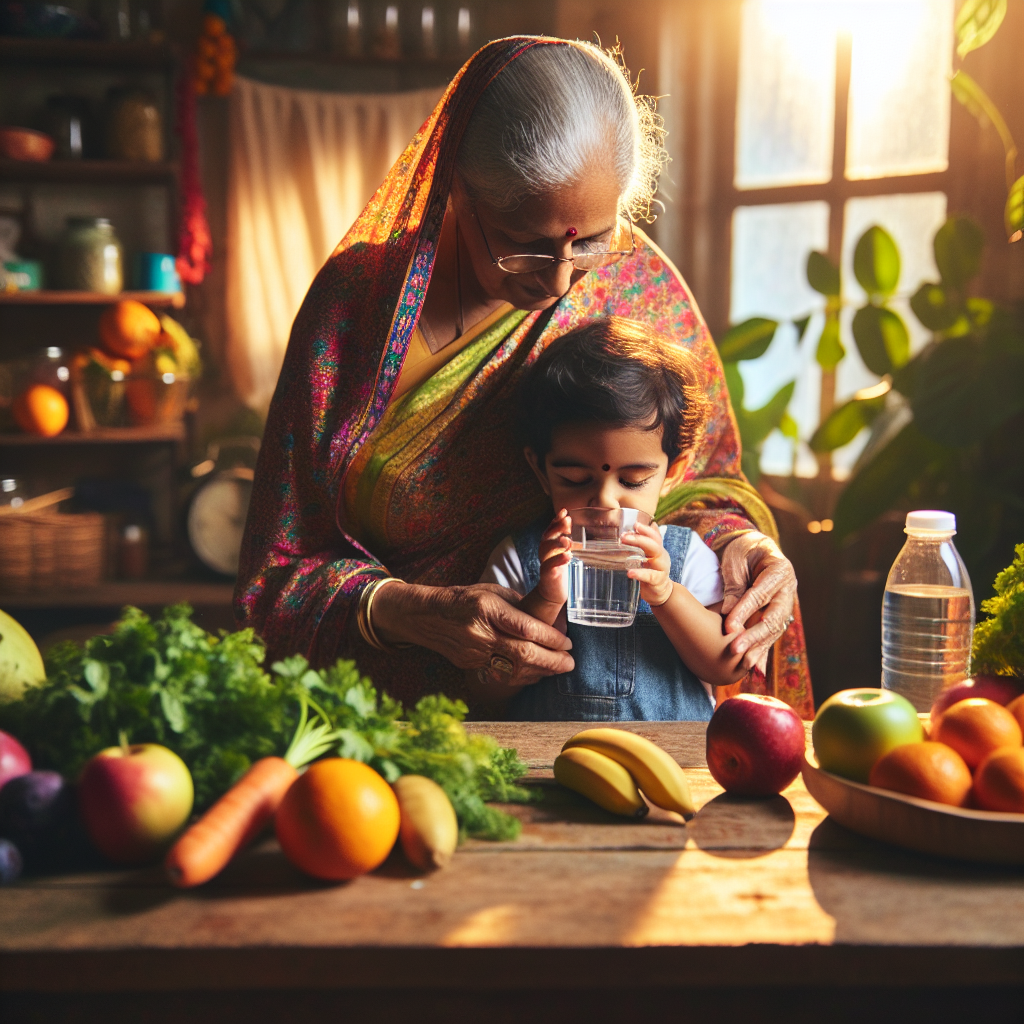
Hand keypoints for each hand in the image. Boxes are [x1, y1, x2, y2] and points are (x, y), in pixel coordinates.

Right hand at [370, 581, 573, 689]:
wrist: (427, 616)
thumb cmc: (465, 599)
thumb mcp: (493, 592)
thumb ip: (519, 607)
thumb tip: (550, 622)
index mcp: (487, 607)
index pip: (525, 627)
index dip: (550, 638)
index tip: (567, 643)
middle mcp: (480, 632)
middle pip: (523, 653)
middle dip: (552, 661)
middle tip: (570, 663)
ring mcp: (473, 652)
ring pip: (514, 669)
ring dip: (541, 671)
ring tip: (559, 669)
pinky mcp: (470, 665)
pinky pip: (503, 674)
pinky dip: (525, 676)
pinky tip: (538, 673)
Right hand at [535, 509, 571, 609]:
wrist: (553, 593)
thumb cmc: (563, 571)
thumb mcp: (568, 554)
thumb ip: (574, 544)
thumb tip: (592, 530)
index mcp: (550, 545)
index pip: (551, 529)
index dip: (556, 520)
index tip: (564, 511)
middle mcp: (545, 552)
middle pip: (547, 536)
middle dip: (557, 527)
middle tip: (567, 522)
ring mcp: (545, 563)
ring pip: (546, 549)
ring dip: (556, 543)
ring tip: (567, 539)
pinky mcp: (547, 575)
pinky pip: (549, 566)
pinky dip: (558, 560)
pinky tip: (566, 556)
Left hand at [623, 521, 672, 606]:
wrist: (661, 592)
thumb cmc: (652, 571)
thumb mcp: (649, 556)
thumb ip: (646, 542)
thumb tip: (646, 525)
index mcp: (658, 549)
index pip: (654, 536)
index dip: (646, 529)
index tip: (634, 524)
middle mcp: (661, 557)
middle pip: (654, 543)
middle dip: (640, 537)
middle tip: (624, 536)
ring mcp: (661, 569)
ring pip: (655, 555)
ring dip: (640, 548)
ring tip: (625, 544)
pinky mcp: (658, 581)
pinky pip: (650, 576)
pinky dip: (640, 573)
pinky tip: (630, 573)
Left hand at [720, 532, 796, 673]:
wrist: (754, 548)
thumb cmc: (743, 551)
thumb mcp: (736, 562)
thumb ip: (735, 587)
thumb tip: (729, 616)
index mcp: (780, 571)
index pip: (761, 595)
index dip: (745, 612)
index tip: (728, 626)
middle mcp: (788, 590)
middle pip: (772, 617)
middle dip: (753, 636)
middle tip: (735, 649)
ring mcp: (784, 604)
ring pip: (773, 630)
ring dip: (758, 648)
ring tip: (743, 663)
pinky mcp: (777, 615)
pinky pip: (770, 635)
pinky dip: (762, 651)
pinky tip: (755, 668)